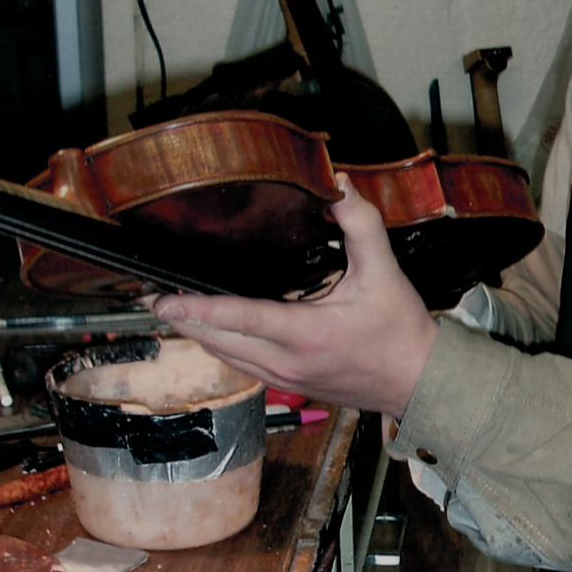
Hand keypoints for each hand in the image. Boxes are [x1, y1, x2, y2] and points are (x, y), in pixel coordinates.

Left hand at [153, 179, 437, 417]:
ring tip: (174, 313)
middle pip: (218, 341)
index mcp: (306, 333)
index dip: (196, 308)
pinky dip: (222, 347)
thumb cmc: (401, 332)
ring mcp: (286, 379)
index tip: (163, 300)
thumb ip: (360, 225)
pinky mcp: (289, 385)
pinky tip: (213, 332)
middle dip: (183, 321)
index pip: (239, 318)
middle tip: (153, 300)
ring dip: (199, 335)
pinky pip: (242, 366)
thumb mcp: (384, 272)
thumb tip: (340, 186)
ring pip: (226, 357)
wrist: (418, 382)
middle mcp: (288, 361)